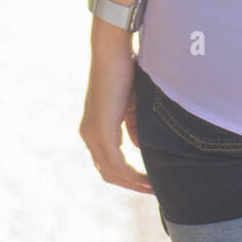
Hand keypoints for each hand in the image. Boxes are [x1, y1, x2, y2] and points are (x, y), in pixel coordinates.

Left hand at [79, 25, 153, 192]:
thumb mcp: (132, 104)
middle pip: (107, 173)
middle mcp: (88, 134)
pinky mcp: (101, 131)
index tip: (148, 180)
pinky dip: (131, 174)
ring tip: (153, 188)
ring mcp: (92, 134)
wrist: (113, 51)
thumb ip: (134, 126)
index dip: (127, 175)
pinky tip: (146, 178)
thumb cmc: (125, 71)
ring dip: (133, 183)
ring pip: (111, 172)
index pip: (107, 162)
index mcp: (94, 128)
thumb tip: (138, 147)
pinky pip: (116, 163)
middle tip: (152, 190)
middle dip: (130, 184)